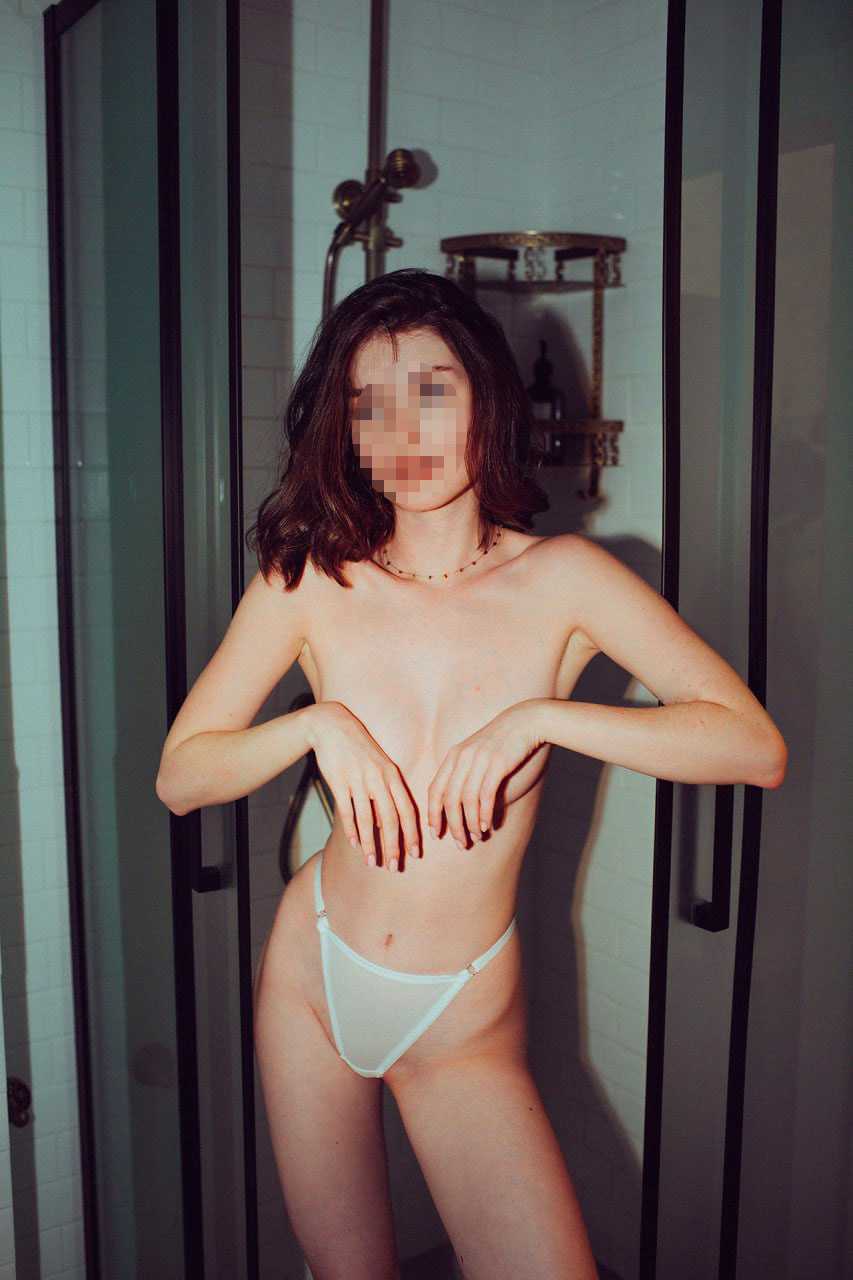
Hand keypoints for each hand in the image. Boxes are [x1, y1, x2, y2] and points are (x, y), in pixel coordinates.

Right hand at [306, 701, 418, 870]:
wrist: (333, 726)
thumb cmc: (359, 748)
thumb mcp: (379, 765)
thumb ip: (387, 791)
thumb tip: (389, 822)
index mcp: (392, 775)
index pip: (408, 810)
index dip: (412, 833)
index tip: (414, 853)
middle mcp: (378, 779)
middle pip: (391, 819)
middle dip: (394, 845)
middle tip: (394, 866)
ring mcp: (358, 781)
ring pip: (368, 819)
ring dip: (371, 843)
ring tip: (371, 861)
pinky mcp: (339, 782)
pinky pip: (347, 811)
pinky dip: (352, 829)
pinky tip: (354, 843)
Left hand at [427, 700, 546, 847]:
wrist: (525, 721)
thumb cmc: (502, 742)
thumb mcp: (477, 754)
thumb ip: (467, 775)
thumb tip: (465, 808)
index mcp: (453, 756)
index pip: (435, 790)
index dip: (433, 814)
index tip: (435, 833)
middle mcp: (462, 758)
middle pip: (449, 799)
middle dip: (452, 825)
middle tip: (460, 843)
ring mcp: (479, 760)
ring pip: (467, 800)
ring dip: (470, 823)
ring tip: (475, 837)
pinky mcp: (497, 763)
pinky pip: (485, 795)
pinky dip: (484, 814)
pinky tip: (487, 826)